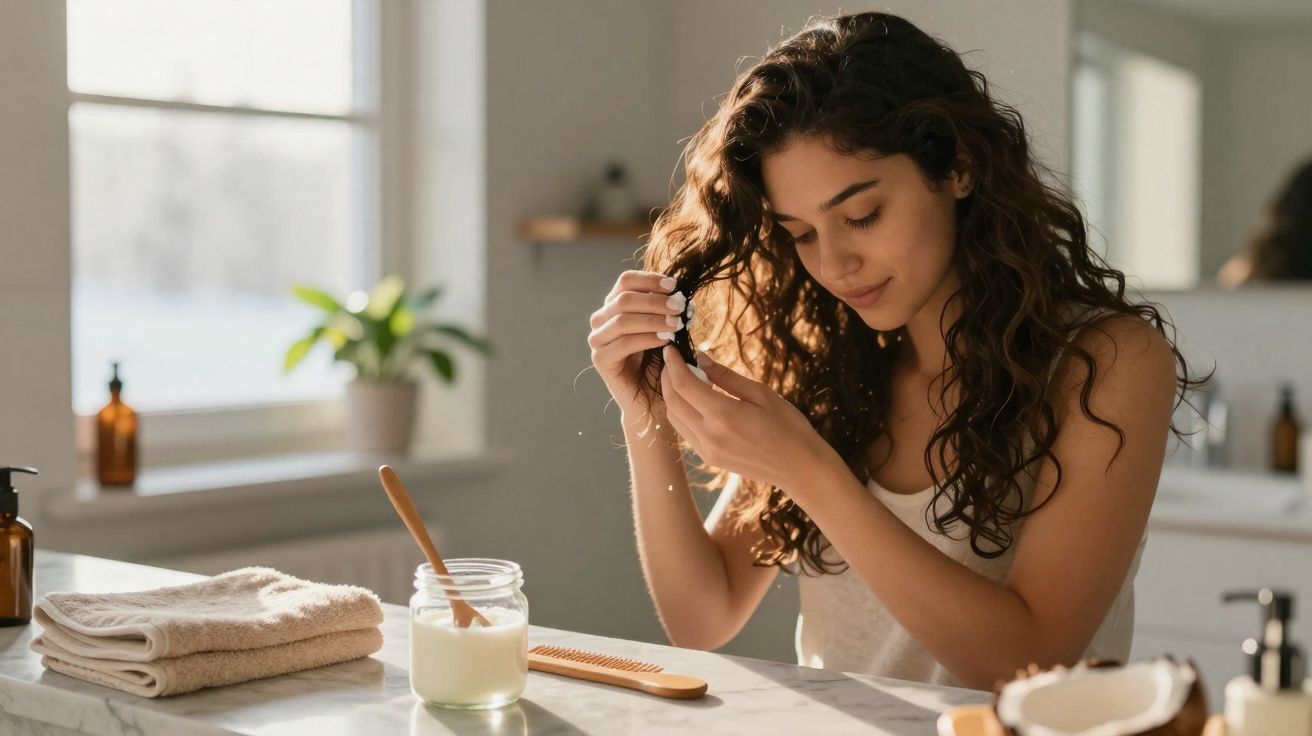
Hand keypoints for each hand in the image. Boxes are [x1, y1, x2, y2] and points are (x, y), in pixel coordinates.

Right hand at [588, 271, 686, 415]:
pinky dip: (647, 339)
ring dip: (653, 319)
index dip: (649, 279)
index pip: (626, 281)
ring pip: (622, 319)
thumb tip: (680, 292)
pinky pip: (623, 343)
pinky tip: (665, 341)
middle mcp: (601, 319)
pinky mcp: (600, 359)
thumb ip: (665, 308)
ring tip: (676, 324)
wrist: (650, 398)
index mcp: (614, 305)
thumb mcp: (663, 327)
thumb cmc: (659, 360)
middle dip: (655, 301)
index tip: (674, 285)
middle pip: (624, 299)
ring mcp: (598, 339)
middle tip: (680, 307)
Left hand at [658, 344, 837, 493]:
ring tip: (682, 376)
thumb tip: (700, 358)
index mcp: (723, 415)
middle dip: (667, 377)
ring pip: (674, 418)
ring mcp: (706, 450)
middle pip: (672, 401)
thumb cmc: (788, 426)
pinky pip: (685, 431)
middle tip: (673, 359)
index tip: (670, 348)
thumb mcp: (761, 393)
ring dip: (671, 395)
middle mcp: (709, 435)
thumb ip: (726, 377)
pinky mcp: (709, 458)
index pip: (683, 384)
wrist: (800, 468)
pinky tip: (695, 400)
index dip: (673, 364)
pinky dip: (681, 412)